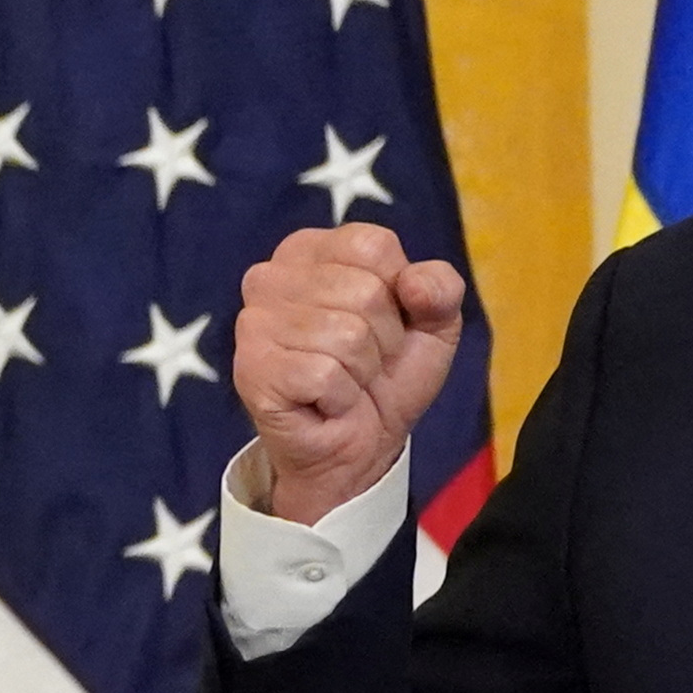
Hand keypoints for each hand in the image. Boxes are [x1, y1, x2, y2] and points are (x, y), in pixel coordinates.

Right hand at [233, 225, 465, 525]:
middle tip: (363, 363)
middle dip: (384, 339)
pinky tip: (325, 403)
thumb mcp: (434, 324)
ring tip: (344, 382)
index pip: (373, 245)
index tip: (384, 323)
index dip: (399, 293)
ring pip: (348, 334)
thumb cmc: (387, 376)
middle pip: (364, 291)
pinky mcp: (252, 369)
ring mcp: (254, 322)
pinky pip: (325, 374)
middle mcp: (270, 276)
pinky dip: (342, 398)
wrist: (362, 447)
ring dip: (362, 372)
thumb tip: (415, 283)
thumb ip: (440, 288)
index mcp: (309, 249)